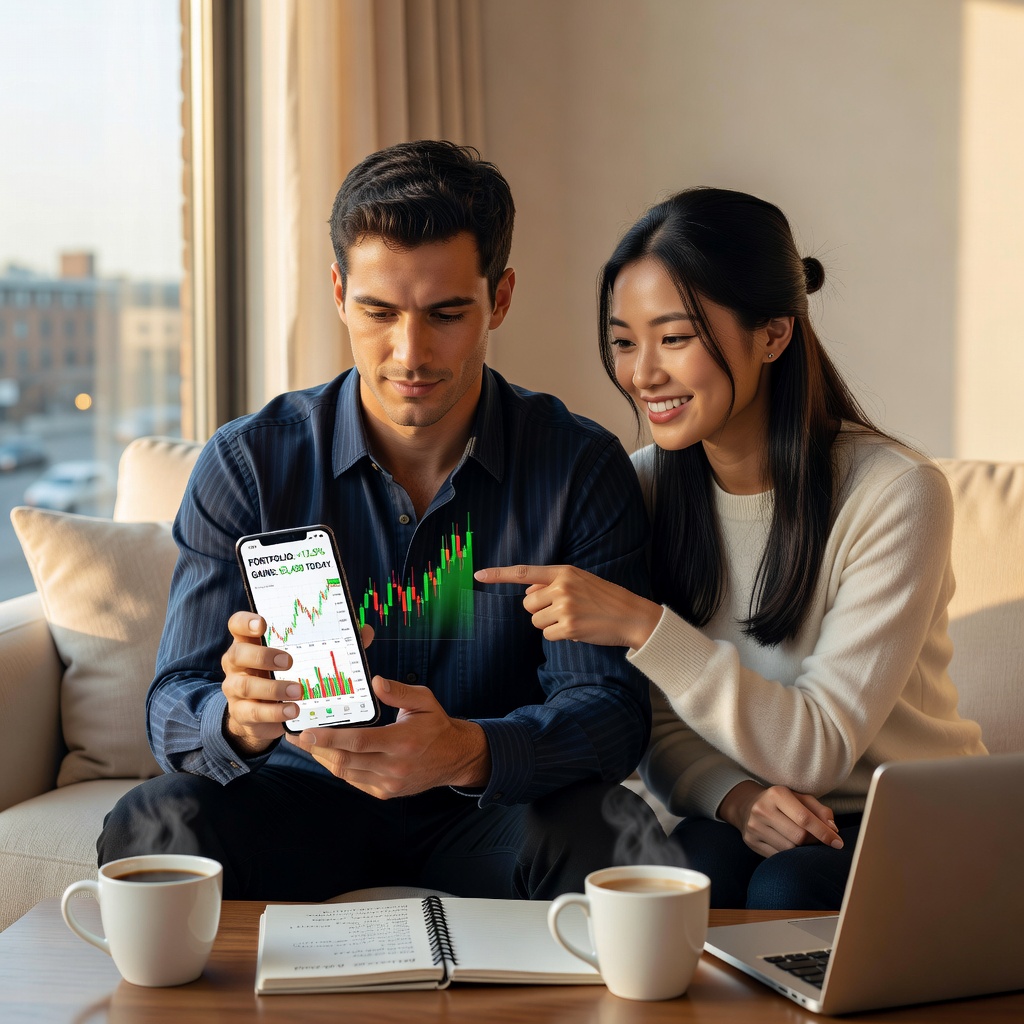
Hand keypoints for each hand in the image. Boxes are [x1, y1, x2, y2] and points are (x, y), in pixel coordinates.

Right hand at [220, 617, 375, 757]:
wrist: (261, 714)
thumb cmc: (285, 675)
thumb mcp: (302, 657)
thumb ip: (330, 642)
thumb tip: (364, 630)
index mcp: (250, 642)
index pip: (237, 624)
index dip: (246, 622)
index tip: (263, 623)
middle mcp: (237, 663)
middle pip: (238, 653)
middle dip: (263, 656)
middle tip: (289, 661)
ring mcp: (235, 688)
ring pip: (245, 685)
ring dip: (273, 688)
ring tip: (298, 693)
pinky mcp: (240, 712)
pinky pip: (253, 712)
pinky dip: (274, 712)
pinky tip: (292, 711)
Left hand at [285, 675, 490, 798]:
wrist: (454, 757)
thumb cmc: (436, 725)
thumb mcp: (423, 700)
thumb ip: (398, 692)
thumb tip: (375, 682)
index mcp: (402, 742)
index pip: (358, 742)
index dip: (329, 738)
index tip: (306, 732)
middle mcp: (394, 766)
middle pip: (346, 761)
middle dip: (316, 749)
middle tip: (296, 736)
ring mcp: (388, 783)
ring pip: (346, 773)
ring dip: (323, 759)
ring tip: (306, 745)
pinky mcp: (385, 792)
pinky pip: (354, 781)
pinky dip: (338, 768)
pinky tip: (327, 755)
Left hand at [474, 564, 661, 649]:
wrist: (632, 615)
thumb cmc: (604, 598)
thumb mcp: (580, 580)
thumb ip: (553, 582)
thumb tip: (528, 590)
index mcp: (563, 572)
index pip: (524, 572)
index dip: (499, 574)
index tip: (478, 575)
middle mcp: (561, 587)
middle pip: (527, 604)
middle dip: (540, 610)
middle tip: (565, 609)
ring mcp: (565, 607)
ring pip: (536, 621)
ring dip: (549, 624)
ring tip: (574, 618)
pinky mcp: (569, 627)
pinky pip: (547, 635)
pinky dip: (558, 636)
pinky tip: (577, 629)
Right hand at [718, 780, 843, 857]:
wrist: (747, 805)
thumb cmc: (781, 802)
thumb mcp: (800, 798)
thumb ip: (820, 810)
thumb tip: (833, 830)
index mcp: (777, 794)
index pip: (804, 818)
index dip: (824, 833)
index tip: (838, 843)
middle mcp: (762, 809)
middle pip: (798, 836)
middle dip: (813, 841)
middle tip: (818, 841)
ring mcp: (754, 826)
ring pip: (788, 849)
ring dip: (802, 850)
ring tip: (803, 843)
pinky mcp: (750, 841)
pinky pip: (777, 856)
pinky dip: (789, 855)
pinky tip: (790, 846)